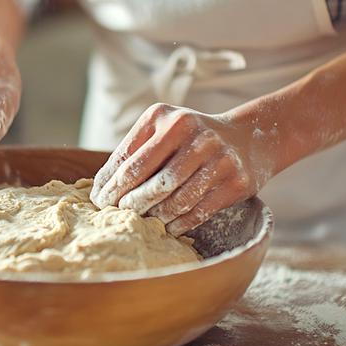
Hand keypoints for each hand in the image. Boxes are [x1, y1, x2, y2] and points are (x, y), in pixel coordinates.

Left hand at [90, 104, 275, 235]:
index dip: (111, 183)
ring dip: (153, 215)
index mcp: (168, 118)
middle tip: (117, 214)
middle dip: (129, 202)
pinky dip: (178, 223)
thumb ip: (135, 150)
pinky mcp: (236, 182)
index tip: (98, 200)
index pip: (130, 158)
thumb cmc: (191, 138)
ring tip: (140, 221)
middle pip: (152, 181)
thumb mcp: (163, 130)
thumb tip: (101, 186)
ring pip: (174, 199)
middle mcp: (194, 134)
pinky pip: (198, 211)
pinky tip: (166, 226)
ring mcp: (218, 158)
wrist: (248, 139)